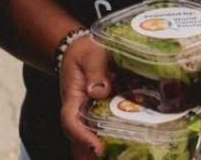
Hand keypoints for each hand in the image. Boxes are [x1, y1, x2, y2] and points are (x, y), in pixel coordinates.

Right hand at [58, 36, 113, 158]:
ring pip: (89, 144)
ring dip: (102, 154)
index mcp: (73, 98)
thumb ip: (96, 69)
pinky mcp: (101, 119)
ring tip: (121, 158)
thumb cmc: (86, 53)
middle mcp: (79, 114)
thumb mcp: (90, 55)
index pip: (71, 121)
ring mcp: (88, 119)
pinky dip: (114, 147)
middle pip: (78, 142)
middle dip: (89, 156)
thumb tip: (100, 91)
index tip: (97, 149)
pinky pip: (104, 137)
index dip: (82, 137)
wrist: (82, 52)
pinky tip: (129, 153)